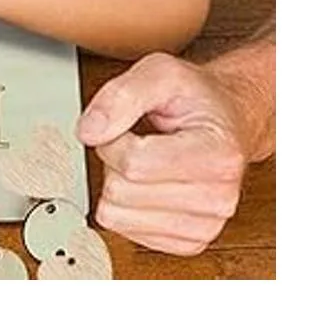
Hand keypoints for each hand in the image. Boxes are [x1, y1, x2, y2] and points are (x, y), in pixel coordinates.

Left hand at [77, 51, 263, 254]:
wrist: (225, 120)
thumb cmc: (196, 97)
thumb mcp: (161, 71)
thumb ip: (120, 95)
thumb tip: (88, 131)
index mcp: (218, 156)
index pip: (134, 163)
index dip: (112, 139)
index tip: (123, 124)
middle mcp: (218, 198)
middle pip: (121, 191)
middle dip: (112, 160)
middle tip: (135, 140)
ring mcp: (204, 226)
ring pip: (116, 215)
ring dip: (117, 183)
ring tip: (142, 160)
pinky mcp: (187, 242)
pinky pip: (123, 231)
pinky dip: (124, 205)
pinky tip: (146, 183)